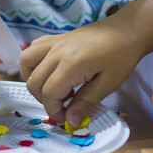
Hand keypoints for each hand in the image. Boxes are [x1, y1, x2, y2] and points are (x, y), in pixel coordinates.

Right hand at [20, 13, 148, 125]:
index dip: (54, 111)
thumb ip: (86, 102)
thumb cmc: (122, 56)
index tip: (67, 118)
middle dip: (46, 100)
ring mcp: (54, 42)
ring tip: (52, 88)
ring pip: (26, 62)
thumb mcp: (108, 84)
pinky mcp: (55, 37)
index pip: (49, 93)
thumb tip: (70, 121)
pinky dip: (34, 62)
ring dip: (34, 80)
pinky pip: (32, 49)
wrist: (127, 30)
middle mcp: (57, 51)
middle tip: (65, 105)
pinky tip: (49, 71)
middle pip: (34, 82)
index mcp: (71, 63)